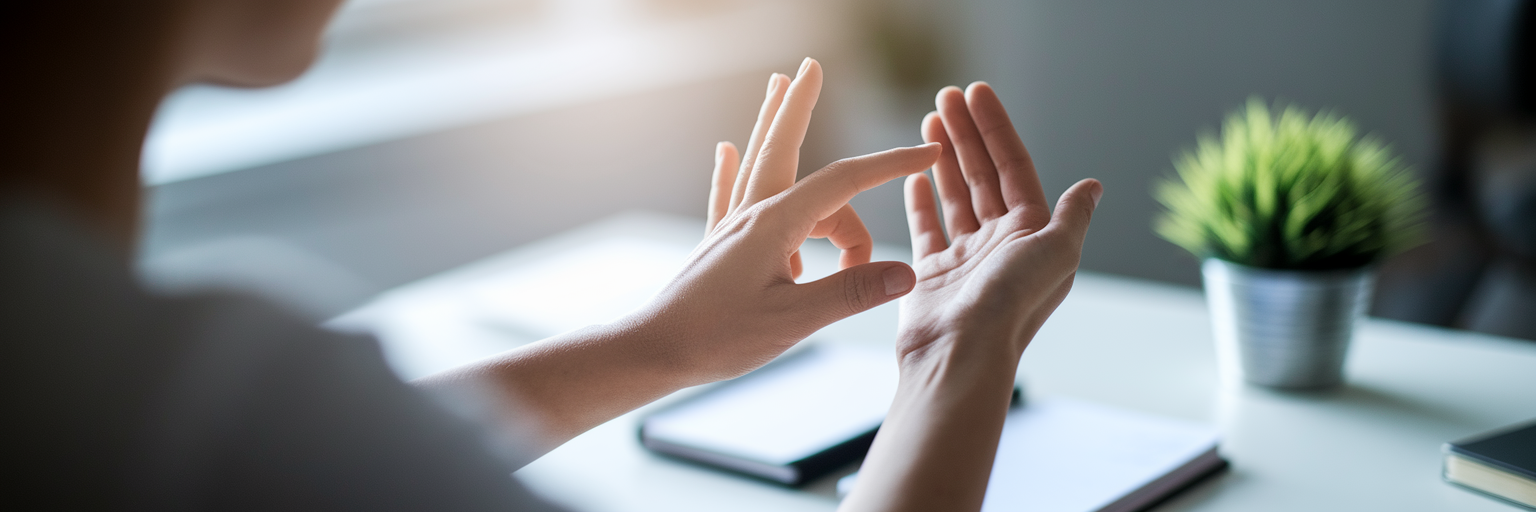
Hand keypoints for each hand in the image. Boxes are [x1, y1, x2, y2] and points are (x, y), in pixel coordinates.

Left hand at [417, 59, 938, 454]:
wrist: (656, 351)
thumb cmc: (719, 338)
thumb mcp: (794, 320)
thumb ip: (851, 293)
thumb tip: (907, 272)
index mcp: (776, 223)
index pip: (846, 181)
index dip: (891, 164)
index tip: (929, 155)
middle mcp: (753, 214)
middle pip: (785, 144)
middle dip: (801, 103)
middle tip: (811, 65)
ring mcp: (732, 227)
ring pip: (761, 163)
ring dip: (773, 123)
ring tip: (779, 85)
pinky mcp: (719, 246)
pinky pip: (729, 194)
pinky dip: (731, 169)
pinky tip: (725, 149)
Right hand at [838, 83, 1099, 511]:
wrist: (960, 353)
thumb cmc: (1010, 305)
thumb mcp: (1056, 252)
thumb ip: (1072, 216)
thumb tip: (1093, 186)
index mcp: (1032, 234)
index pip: (1013, 167)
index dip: (996, 128)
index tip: (976, 93)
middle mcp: (1001, 243)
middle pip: (983, 175)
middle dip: (966, 134)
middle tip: (945, 96)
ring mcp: (965, 257)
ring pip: (955, 195)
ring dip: (943, 158)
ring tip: (928, 122)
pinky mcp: (933, 272)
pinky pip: (927, 227)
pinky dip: (922, 199)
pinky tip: (915, 174)